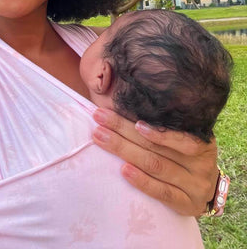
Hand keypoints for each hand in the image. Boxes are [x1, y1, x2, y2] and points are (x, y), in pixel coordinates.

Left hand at [92, 108, 217, 216]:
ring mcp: (195, 185)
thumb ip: (165, 125)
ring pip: (155, 165)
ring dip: (125, 150)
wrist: (208, 192)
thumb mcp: (185, 139)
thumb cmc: (188, 158)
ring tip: (101, 138)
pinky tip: (124, 170)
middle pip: (156, 145)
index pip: (172, 129)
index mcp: (202, 140)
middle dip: (123, 130)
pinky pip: (162, 192)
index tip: (119, 110)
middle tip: (99, 117)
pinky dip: (142, 180)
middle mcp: (201, 163)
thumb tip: (128, 103)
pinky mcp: (187, 205)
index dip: (147, 122)